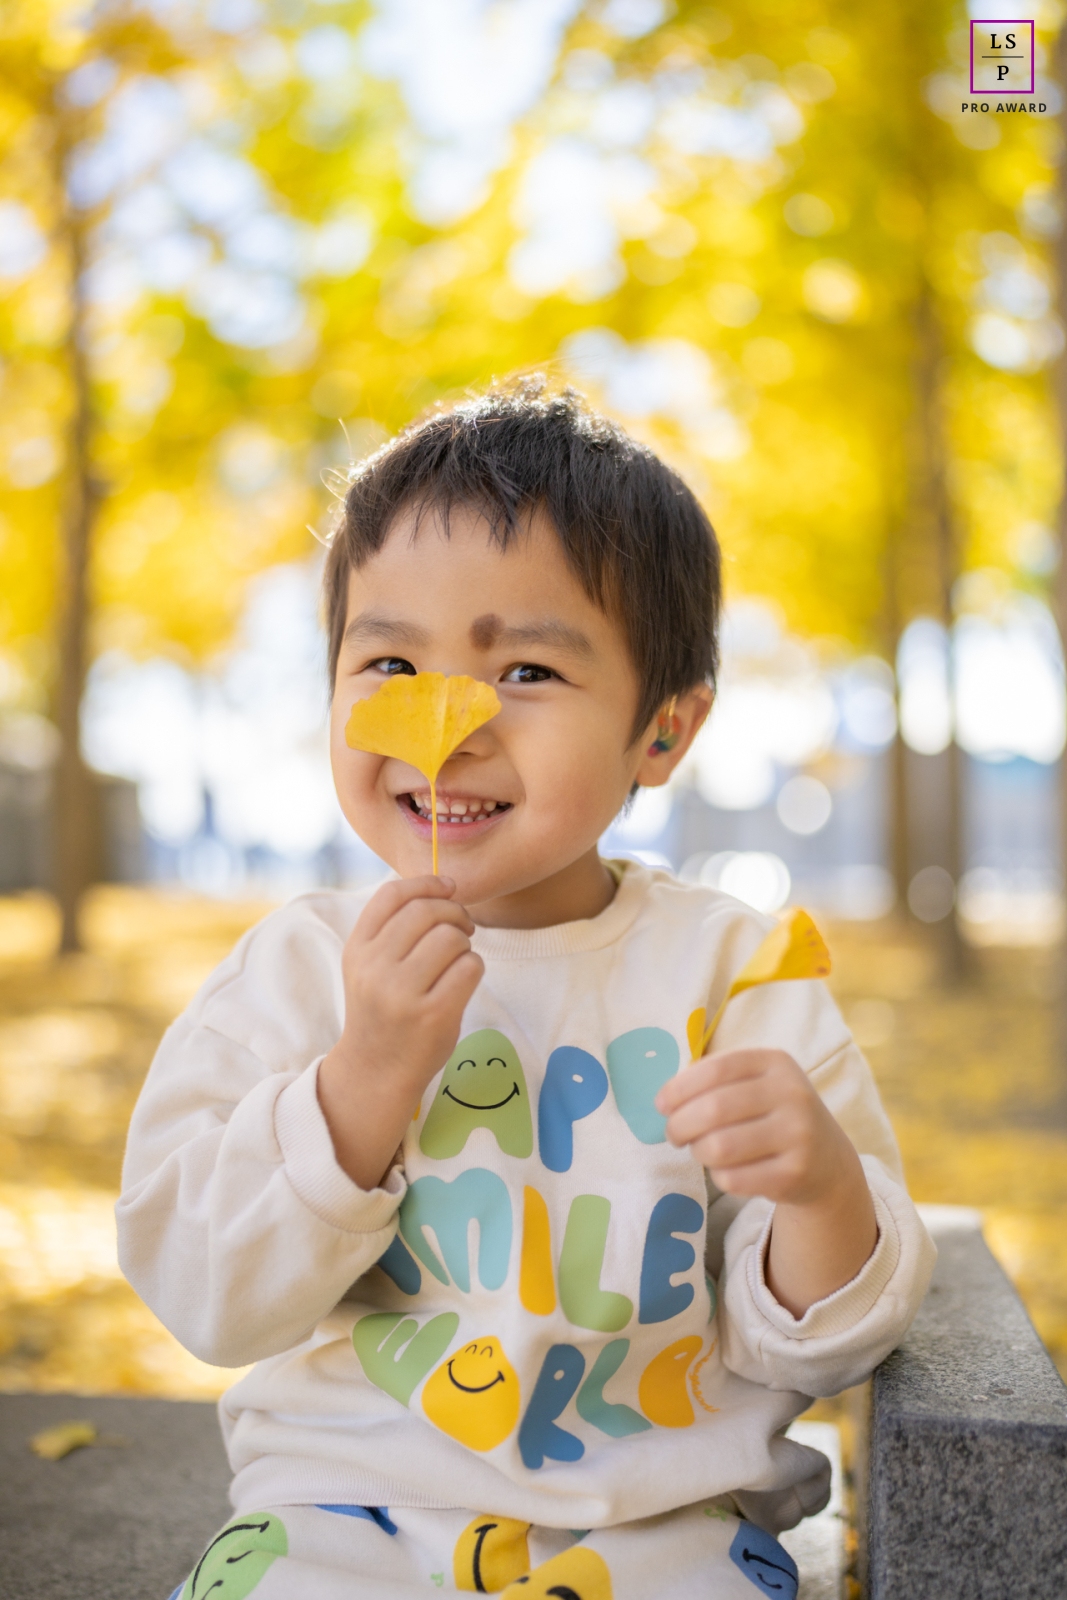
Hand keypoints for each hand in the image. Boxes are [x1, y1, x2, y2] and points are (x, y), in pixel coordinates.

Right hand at [318, 876, 483, 1188]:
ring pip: (452, 937)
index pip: (392, 895)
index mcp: (357, 949)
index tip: (449, 887)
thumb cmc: (383, 1010)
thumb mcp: (370, 965)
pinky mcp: (433, 1015)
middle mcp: (375, 968)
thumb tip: (444, 885)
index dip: (426, 883)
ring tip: (458, 961)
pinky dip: (474, 968)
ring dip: (465, 944)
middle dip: (455, 913)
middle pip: (427, 912)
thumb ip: (394, 929)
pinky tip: (462, 982)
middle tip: (463, 928)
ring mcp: (402, 993)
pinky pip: (470, 967)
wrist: (375, 1070)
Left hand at [655, 1048, 854, 1204]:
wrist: (827, 1161)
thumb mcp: (756, 1084)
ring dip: (698, 1151)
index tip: (661, 1105)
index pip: (715, 1068)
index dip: (679, 1088)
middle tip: (674, 1134)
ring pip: (719, 1147)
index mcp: (776, 1062)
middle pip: (713, 1109)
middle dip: (679, 1124)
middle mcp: (793, 1094)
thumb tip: (666, 1100)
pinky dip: (718, 1176)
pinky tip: (726, 1170)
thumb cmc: (774, 1115)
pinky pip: (733, 1179)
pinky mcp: (796, 1174)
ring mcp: (798, 1135)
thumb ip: (714, 1081)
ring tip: (701, 1151)